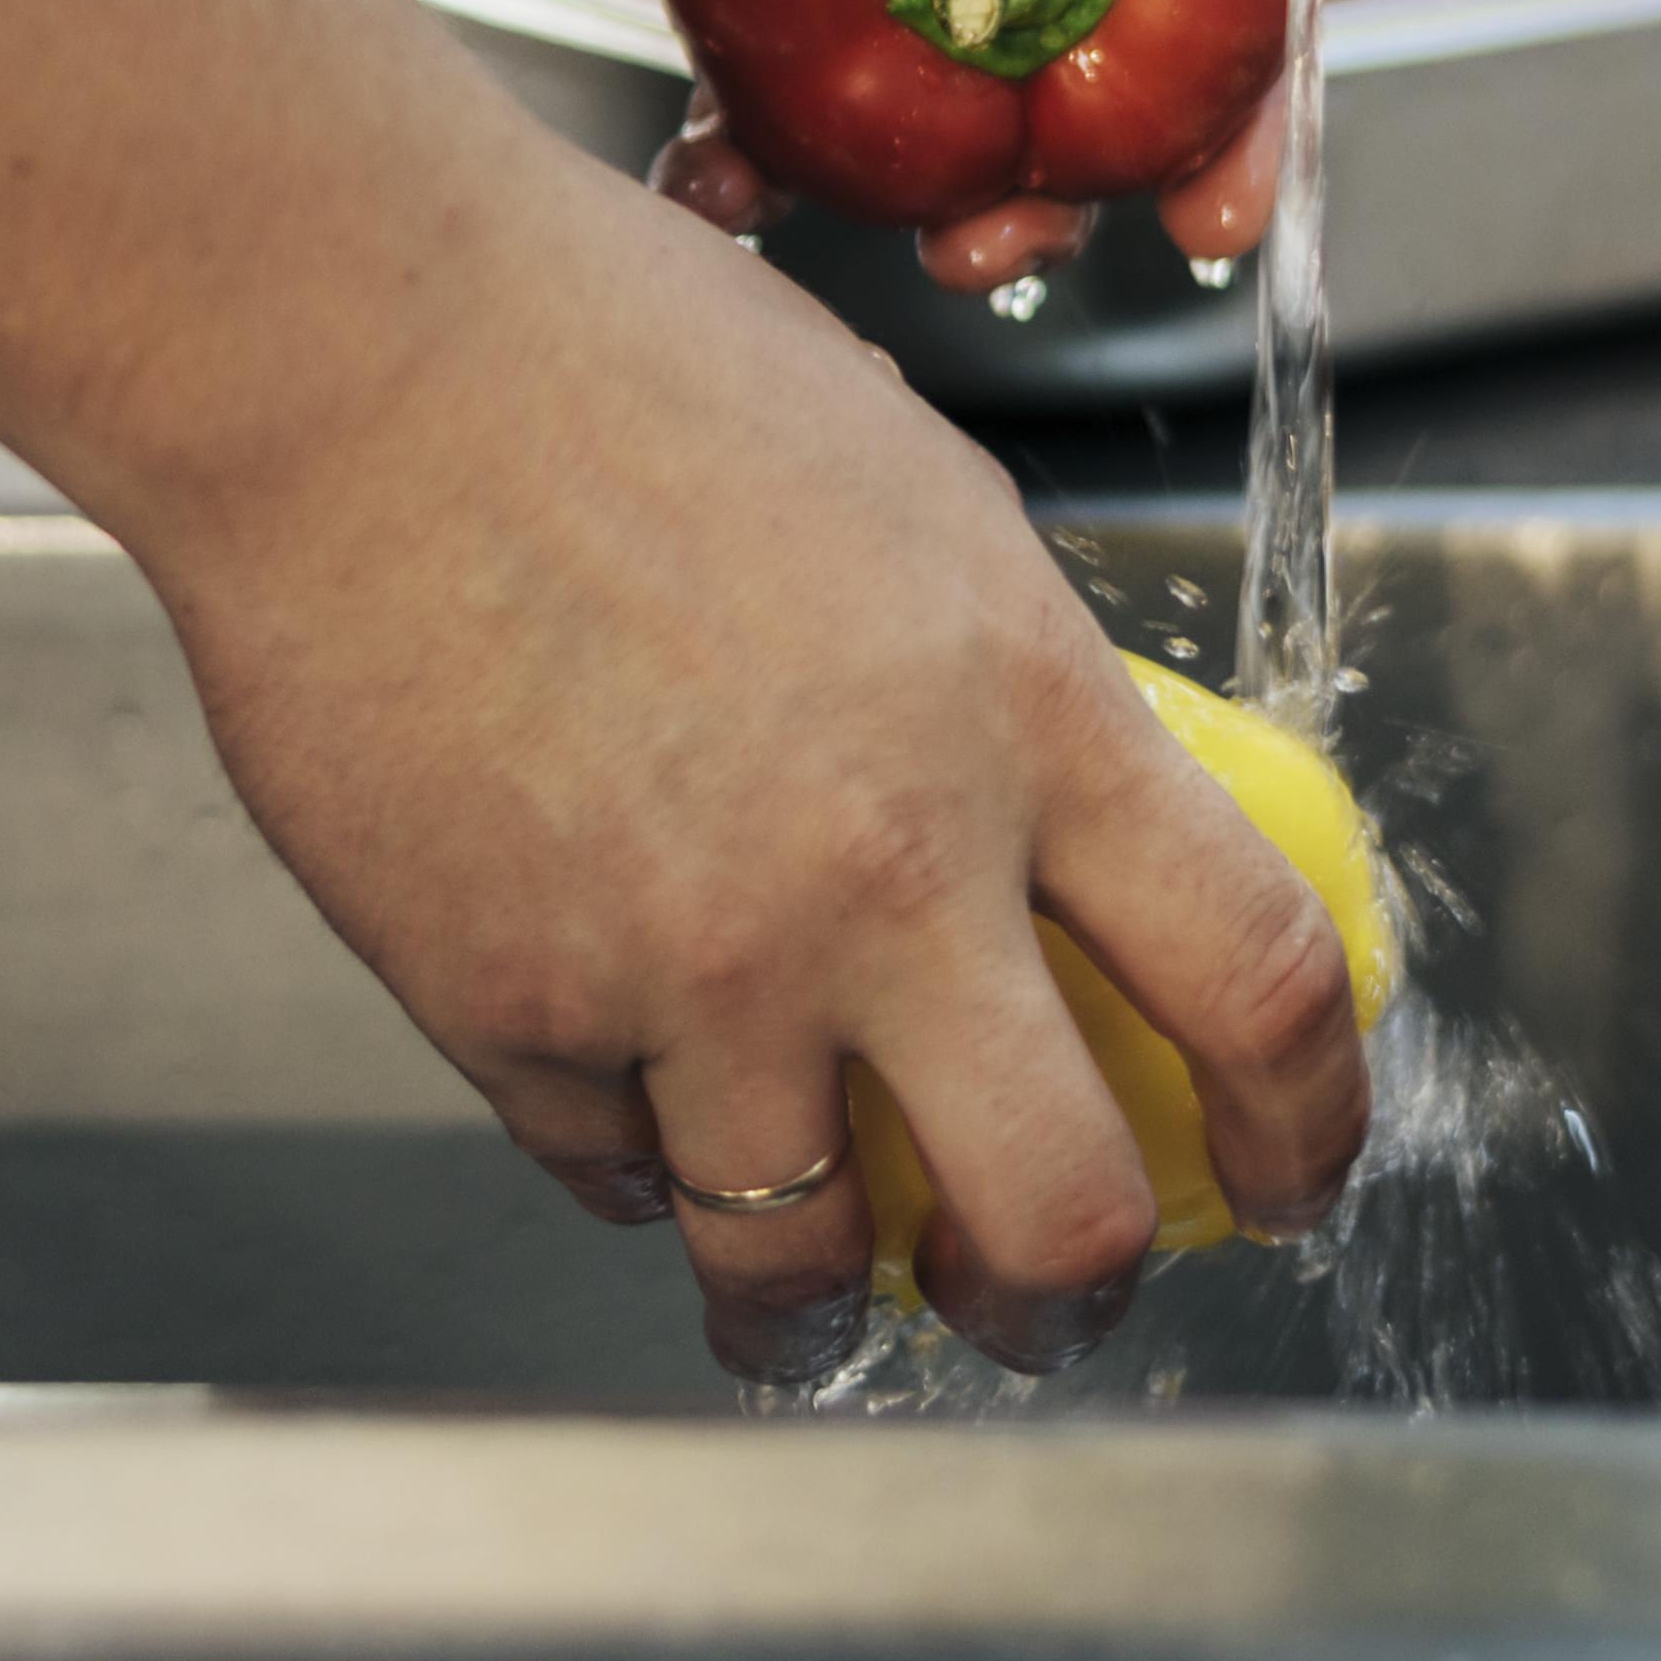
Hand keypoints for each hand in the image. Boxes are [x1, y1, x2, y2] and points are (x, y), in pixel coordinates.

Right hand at [140, 181, 1368, 1380]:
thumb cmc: (613, 358)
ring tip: (811, 1300)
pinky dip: (630, 1169)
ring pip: (802, 1256)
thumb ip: (1000, 683)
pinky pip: (603, 1166)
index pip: (1254, 977)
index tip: (1285, 1177)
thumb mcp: (909, 492)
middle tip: (1042, 1298)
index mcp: (1020, 711)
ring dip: (824, 1308)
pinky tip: (628, 1123)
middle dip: (1068, 1296)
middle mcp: (880, 865)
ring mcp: (689, 958)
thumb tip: (1054, 819)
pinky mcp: (511, 1002)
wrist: (353, 352)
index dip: (1307, 1123)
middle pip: (1057, 1203)